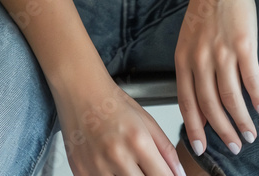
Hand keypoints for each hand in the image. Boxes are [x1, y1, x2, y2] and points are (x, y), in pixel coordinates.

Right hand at [53, 73, 185, 175]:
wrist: (79, 91)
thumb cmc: (111, 102)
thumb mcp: (146, 120)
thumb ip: (165, 149)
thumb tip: (179, 174)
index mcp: (137, 140)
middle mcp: (117, 156)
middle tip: (146, 168)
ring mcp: (96, 167)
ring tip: (128, 165)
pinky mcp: (81, 173)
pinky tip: (111, 167)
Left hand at [174, 0, 258, 156]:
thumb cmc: (207, 9)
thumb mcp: (189, 39)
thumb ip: (192, 68)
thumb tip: (200, 102)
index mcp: (183, 57)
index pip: (186, 101)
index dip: (194, 128)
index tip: (201, 148)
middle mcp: (200, 56)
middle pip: (210, 105)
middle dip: (222, 131)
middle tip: (234, 146)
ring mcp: (222, 50)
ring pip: (231, 98)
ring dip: (242, 120)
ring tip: (250, 133)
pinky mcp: (244, 44)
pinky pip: (251, 80)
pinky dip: (257, 98)